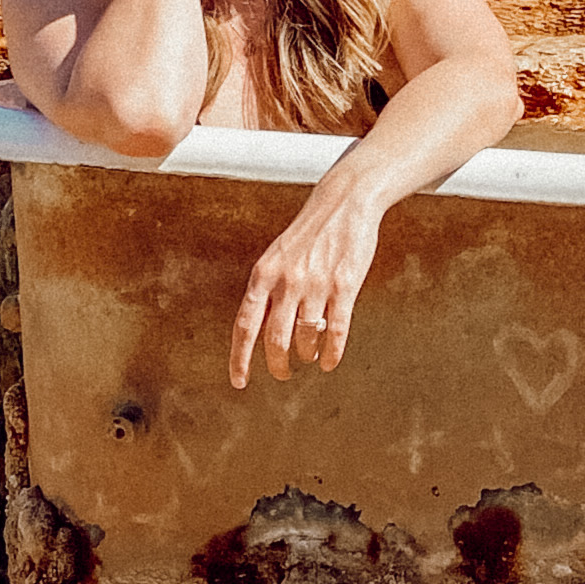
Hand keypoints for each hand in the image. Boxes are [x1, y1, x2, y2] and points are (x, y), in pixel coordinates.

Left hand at [230, 172, 388, 389]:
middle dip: (278, 364)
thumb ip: (267, 290)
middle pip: (275, 340)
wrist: (344, 202)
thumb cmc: (309, 233)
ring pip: (306, 338)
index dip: (239, 358)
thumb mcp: (277, 257)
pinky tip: (330, 361)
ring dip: (306, 354)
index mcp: (263, 274)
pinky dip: (332, 352)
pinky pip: (336, 331)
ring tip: (310, 356)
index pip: (245, 326)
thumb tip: (258, 330)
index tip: (239, 381)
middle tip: (283, 373)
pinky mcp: (344, 286)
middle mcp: (286, 282)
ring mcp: (316, 285)